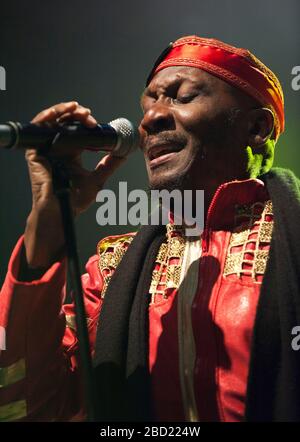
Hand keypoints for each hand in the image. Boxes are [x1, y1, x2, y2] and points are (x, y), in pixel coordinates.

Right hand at [24, 101, 124, 268]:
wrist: (62, 210)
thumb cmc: (76, 199)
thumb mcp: (98, 178)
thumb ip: (110, 164)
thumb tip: (124, 153)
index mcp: (72, 152)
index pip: (78, 129)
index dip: (85, 121)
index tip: (96, 121)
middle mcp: (59, 148)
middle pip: (66, 122)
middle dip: (77, 114)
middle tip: (89, 116)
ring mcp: (46, 148)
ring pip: (52, 121)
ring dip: (63, 110)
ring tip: (76, 109)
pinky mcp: (35, 151)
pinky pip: (37, 129)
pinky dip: (45, 117)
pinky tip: (56, 113)